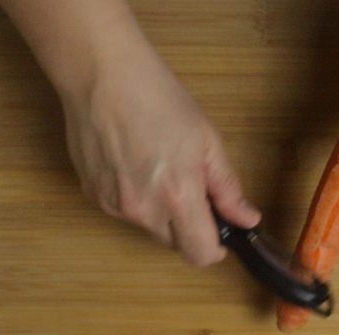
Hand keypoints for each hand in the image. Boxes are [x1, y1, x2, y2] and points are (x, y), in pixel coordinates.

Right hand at [0, 0, 259, 263]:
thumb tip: (247, 220)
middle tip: (192, 190)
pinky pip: (124, 211)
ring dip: (162, 214)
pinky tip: (135, 165)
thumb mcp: (209, 143)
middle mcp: (142, 209)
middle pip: (175, 244)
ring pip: (149, 228)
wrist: (102, 76)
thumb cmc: (160, 102)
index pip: (199, 255)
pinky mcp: (92, 193)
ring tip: (161, 170)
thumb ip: (229, 189)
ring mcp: (113, 204)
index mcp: (177, 198)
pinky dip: (136, 199)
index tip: (220, 233)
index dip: (214, 249)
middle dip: (189, 228)